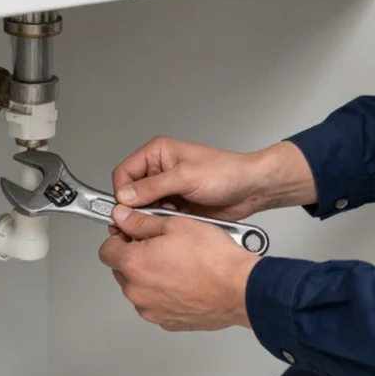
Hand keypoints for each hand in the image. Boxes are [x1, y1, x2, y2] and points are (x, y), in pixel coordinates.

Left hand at [98, 204, 260, 330]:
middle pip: (122, 270)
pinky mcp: (168, 322)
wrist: (239, 289)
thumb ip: (141, 221)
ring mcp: (152, 310)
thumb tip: (122, 217)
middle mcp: (138, 291)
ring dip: (151, 276)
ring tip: (180, 263)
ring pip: (140, 288)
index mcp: (134, 264)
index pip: (106, 250)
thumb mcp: (175, 224)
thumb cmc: (214, 259)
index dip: (119, 238)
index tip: (132, 233)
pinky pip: (157, 304)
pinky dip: (166, 293)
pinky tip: (186, 281)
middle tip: (163, 245)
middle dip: (136, 256)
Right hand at [111, 136, 315, 222]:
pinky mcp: (178, 204)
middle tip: (145, 219)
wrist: (251, 189)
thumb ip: (153, 186)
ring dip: (153, 216)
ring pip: (145, 208)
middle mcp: (160, 169)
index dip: (123, 193)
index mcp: (158, 153)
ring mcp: (169, 188)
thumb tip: (126, 196)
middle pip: (131, 193)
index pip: (124, 174)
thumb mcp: (186, 177)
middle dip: (138, 208)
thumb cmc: (226, 172)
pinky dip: (164, 222)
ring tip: (169, 216)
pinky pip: (160, 217)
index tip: (127, 210)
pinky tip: (177, 221)